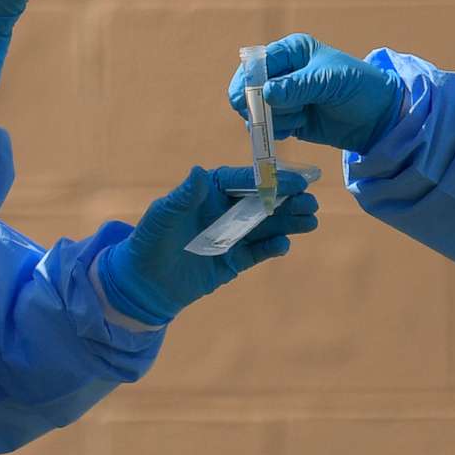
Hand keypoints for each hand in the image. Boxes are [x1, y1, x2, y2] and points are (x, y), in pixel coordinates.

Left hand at [98, 166, 320, 325]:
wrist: (143, 283)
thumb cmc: (148, 240)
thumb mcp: (162, 216)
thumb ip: (184, 196)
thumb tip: (199, 172)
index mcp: (211, 192)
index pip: (245, 181)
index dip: (269, 180)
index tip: (293, 180)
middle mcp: (226, 211)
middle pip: (263, 202)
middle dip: (288, 201)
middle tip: (311, 201)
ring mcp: (232, 236)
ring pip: (266, 227)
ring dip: (288, 223)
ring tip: (310, 221)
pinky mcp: (234, 262)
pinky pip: (257, 253)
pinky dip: (271, 248)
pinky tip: (283, 244)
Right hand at [230, 34, 404, 154]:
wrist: (379, 117)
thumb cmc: (359, 86)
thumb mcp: (329, 81)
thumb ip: (297, 86)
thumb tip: (265, 93)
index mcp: (291, 51)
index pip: (257, 62)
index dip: (248, 80)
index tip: (246, 99)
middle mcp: (283, 72)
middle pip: (249, 88)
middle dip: (259, 103)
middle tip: (272, 112)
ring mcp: (284, 98)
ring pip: (257, 111)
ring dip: (276, 118)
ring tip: (303, 114)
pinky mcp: (288, 120)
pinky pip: (267, 128)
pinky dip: (277, 131)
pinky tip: (299, 126)